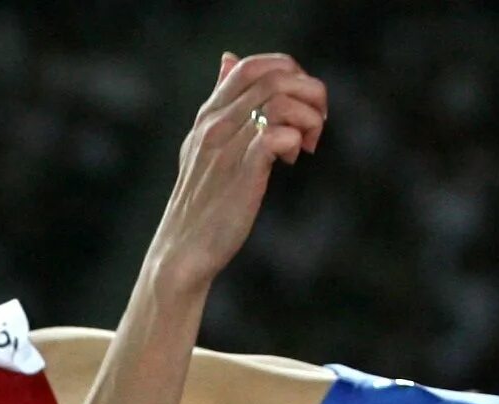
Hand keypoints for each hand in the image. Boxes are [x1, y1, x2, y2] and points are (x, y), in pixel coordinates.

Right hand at [148, 51, 327, 289]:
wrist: (182, 249)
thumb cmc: (201, 199)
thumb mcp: (203, 140)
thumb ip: (220, 101)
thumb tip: (227, 58)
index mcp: (209, 113)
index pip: (252, 67)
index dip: (288, 73)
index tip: (301, 101)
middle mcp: (216, 123)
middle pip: (274, 79)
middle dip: (309, 94)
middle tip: (316, 124)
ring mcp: (227, 146)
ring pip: (281, 102)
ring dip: (307, 119)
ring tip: (307, 145)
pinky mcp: (242, 173)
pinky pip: (278, 135)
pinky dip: (295, 141)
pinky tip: (291, 160)